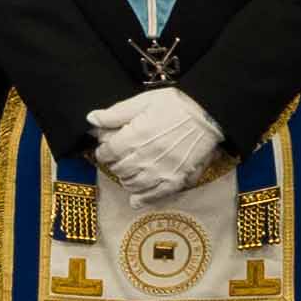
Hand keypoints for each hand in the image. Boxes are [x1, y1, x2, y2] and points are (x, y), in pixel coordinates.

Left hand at [81, 87, 224, 200]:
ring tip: (129, 171)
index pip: (107, 153)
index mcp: (134, 138)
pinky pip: (154, 196)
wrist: (208, 115)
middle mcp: (144, 159)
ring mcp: (160, 172)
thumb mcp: (143, 101)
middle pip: (118, 169)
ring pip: (132, 184)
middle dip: (115, 163)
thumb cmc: (176, 104)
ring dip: (126, 179)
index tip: (107, 147)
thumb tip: (91, 118)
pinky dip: (142, 199)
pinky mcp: (175, 180)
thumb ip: (116, 113)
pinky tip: (136, 199)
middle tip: (119, 157)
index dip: (104, 150)